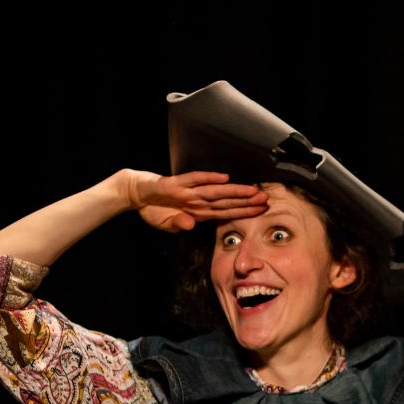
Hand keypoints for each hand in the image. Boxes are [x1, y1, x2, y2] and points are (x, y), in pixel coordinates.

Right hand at [118, 170, 268, 232]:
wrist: (136, 194)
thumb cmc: (154, 208)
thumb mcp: (166, 223)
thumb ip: (179, 225)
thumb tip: (189, 226)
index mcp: (199, 211)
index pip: (227, 212)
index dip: (244, 211)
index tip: (262, 210)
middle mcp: (197, 200)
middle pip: (227, 202)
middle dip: (247, 202)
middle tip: (267, 200)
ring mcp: (187, 192)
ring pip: (216, 192)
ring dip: (235, 192)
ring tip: (253, 192)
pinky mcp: (175, 184)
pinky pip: (194, 180)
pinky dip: (208, 179)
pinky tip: (223, 178)